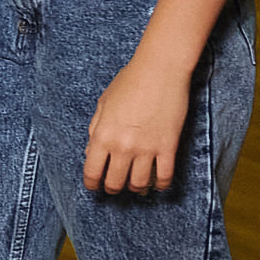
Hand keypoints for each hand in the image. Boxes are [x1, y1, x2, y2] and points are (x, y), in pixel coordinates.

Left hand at [83, 50, 190, 196]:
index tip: (94, 187)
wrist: (160, 70)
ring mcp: (147, 148)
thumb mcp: (103, 104)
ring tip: (136, 185)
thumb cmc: (129, 82)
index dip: (92, 184)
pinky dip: (160, 185)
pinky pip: (164, 176)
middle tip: (114, 187)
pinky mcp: (168, 146)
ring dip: (136, 188)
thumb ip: (95, 129)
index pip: (92, 172)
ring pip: (139, 184)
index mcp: (102, 135)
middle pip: (115, 183)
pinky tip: (157, 184)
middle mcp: (122, 146)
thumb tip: (91, 152)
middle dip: (112, 188)